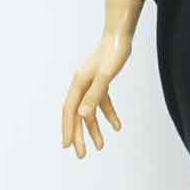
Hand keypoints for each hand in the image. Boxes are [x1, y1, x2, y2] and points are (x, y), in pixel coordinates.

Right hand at [61, 29, 132, 157]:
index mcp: (79, 83)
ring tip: (100, 146)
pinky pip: (103, 103)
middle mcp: (82, 85)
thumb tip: (82, 114)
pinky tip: (117, 126)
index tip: (67, 145)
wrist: (121, 35)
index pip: (70, 110)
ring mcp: (91, 84)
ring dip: (95, 128)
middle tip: (82, 154)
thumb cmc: (113, 52)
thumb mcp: (105, 75)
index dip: (68, 128)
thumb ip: (94, 94)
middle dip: (79, 134)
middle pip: (78, 114)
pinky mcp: (101, 82)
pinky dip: (109, 114)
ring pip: (90, 111)